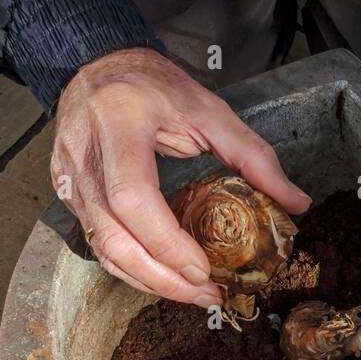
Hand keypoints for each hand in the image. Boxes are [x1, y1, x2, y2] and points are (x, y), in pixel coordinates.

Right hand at [51, 48, 310, 306]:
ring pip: (101, 248)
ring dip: (147, 281)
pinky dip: (131, 268)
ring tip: (192, 293)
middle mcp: (85, 155)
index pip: (132, 197)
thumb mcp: (208, 109)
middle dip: (160, 277)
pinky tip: (163, 277)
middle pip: (112, 236)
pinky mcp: (64, 193)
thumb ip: (253, 155)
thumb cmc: (154, 86)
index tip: (202, 269)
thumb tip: (296, 202)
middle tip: (205, 293)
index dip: (165, 242)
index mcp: (119, 123)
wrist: (98, 65)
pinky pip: (97, 243)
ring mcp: (68, 177)